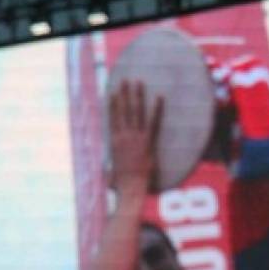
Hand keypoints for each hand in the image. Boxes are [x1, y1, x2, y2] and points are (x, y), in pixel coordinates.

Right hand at [109, 80, 163, 195]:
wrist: (130, 189)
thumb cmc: (121, 185)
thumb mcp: (111, 173)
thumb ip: (111, 168)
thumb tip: (108, 173)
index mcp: (114, 142)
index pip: (112, 118)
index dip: (112, 104)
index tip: (112, 92)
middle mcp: (123, 136)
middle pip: (123, 110)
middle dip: (124, 94)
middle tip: (125, 80)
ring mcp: (135, 138)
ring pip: (136, 112)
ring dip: (137, 96)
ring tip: (138, 82)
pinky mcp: (147, 142)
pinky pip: (154, 122)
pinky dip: (157, 109)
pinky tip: (159, 97)